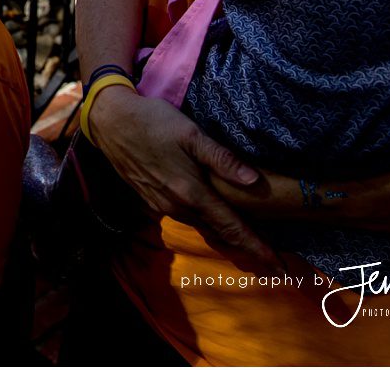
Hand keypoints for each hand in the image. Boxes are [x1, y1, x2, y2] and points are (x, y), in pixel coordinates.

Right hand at [87, 86, 280, 267]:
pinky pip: (185, 218)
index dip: (256, 248)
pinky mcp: (151, 201)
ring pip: (202, 226)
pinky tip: (212, 215)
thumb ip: (221, 159)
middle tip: (271, 258)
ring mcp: (161, 206)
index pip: (231, 227)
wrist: (111, 122)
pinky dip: (204, 222)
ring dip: (224, 234)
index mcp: (190, 192)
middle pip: (218, 233)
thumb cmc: (153, 122)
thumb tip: (254, 181)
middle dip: (245, 246)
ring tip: (247, 238)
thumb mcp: (191, 134)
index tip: (279, 268)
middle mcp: (176, 206)